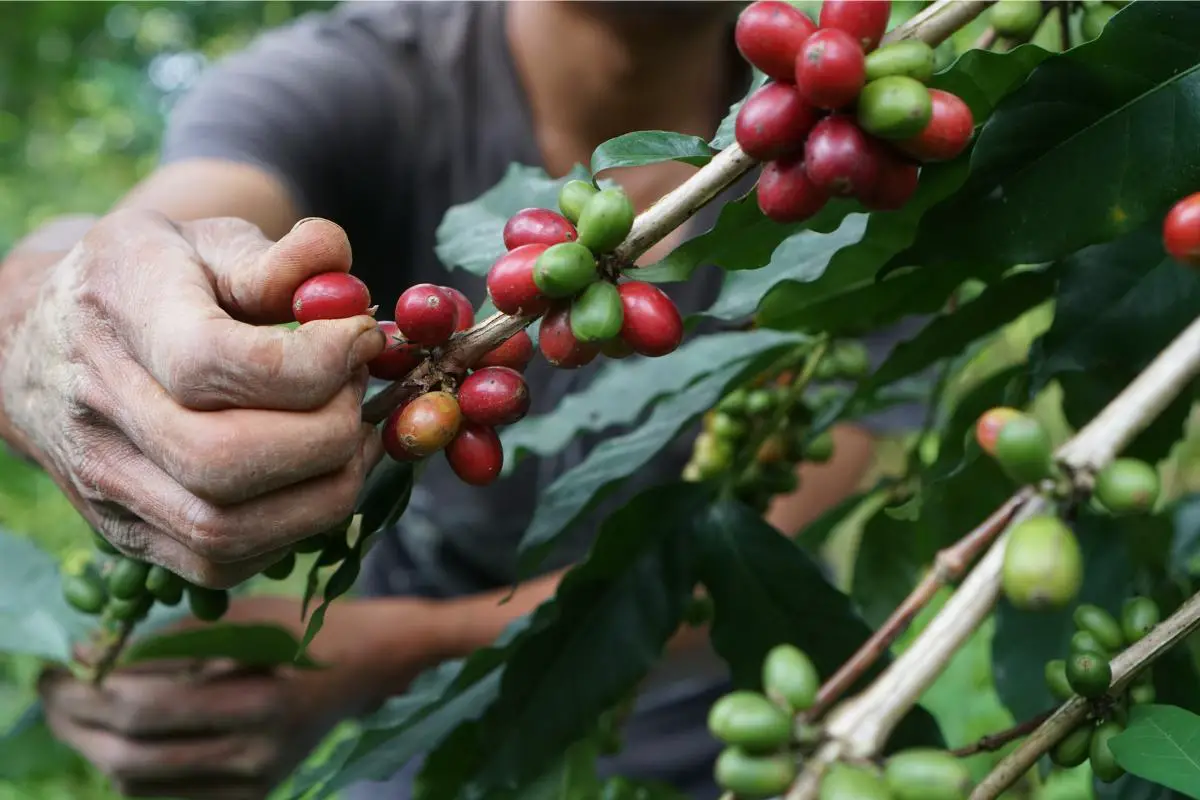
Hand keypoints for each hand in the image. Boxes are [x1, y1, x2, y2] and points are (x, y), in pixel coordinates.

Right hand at [0, 211, 385, 585]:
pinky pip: (221, 563)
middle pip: (224, 461)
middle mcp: (100, 405)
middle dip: (327, 433)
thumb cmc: (149, 283)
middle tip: (358, 392)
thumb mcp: (204, 241)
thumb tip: (335, 259)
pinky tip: (316, 478)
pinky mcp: (127, 533)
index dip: (313, 362)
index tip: (362, 338)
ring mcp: (107, 481)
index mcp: (120, 311)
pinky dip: (291, 531)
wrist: (44, 340)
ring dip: (324, 492)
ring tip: (353, 438)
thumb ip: (274, 256)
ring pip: (226, 530)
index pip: (211, 363)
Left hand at [39, 595, 440, 799]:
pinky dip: (128, 774)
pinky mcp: (251, 797)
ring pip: (140, 787)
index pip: (147, 707)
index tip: (65, 661)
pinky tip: (119, 740)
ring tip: (75, 714)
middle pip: (132, 757)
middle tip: (53, 690)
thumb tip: (95, 653)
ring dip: (94, 749)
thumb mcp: (245, 618)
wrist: (369, 667)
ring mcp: (254, 785)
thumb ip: (172, 640)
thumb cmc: (309, 627)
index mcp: (260, 702)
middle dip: (78, 723)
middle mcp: (256, 756)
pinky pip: (166, 799)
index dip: (92, 687)